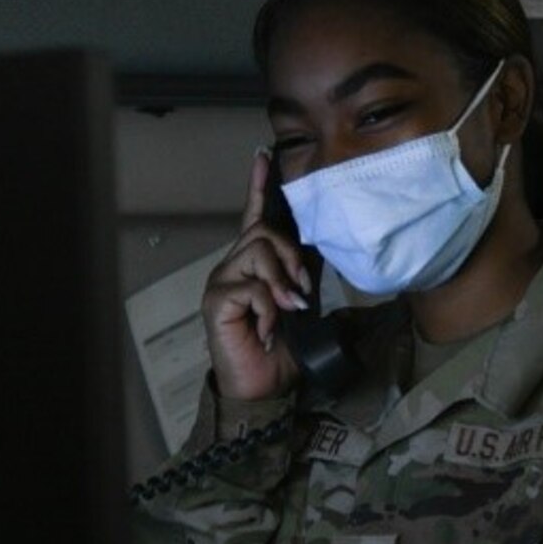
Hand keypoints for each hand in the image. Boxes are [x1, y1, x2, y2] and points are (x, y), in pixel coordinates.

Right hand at [200, 150, 309, 401]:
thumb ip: (306, 275)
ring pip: (257, 252)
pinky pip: (250, 287)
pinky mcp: (216, 301)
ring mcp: (221, 282)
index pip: (255, 217)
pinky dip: (268, 308)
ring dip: (282, 280)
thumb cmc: (281, 347)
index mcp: (254, 264)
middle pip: (263, 232)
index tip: (263, 156)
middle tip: (303, 290)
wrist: (264, 387)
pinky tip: (267, 328)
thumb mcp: (302, 303)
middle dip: (290, 257)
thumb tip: (326, 245)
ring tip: (289, 308)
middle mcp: (233, 266)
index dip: (259, 187)